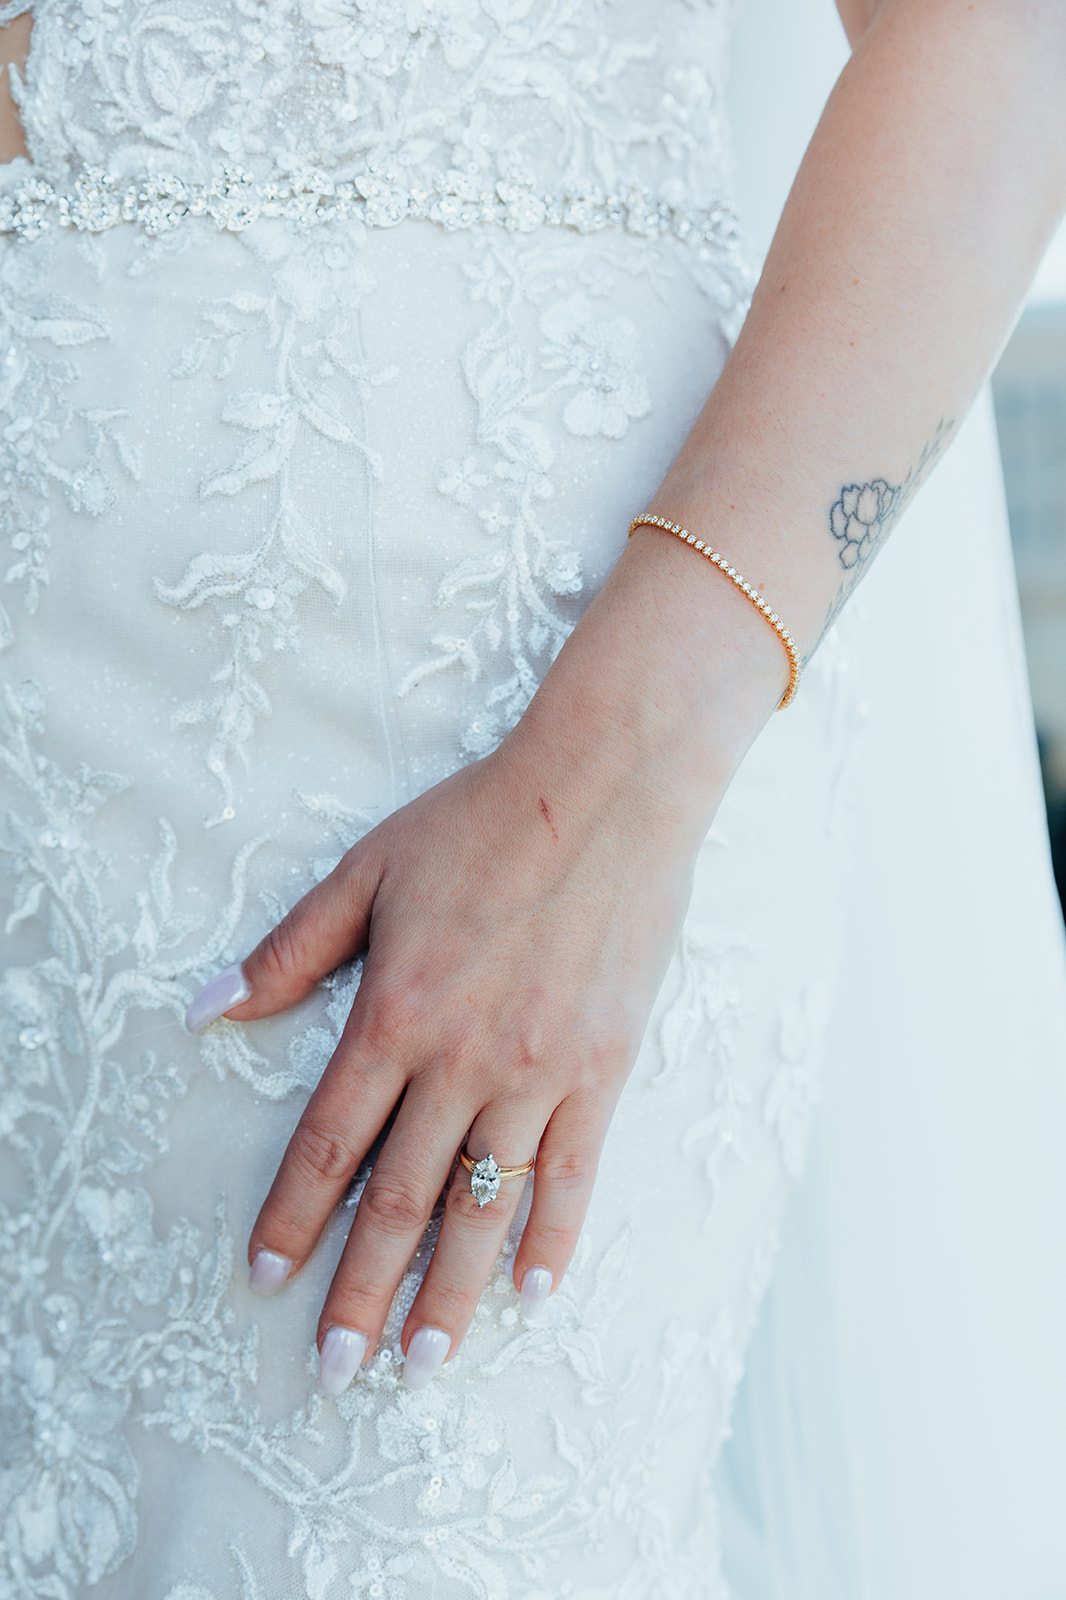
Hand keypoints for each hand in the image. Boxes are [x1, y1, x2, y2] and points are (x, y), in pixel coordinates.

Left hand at [189, 724, 702, 1393]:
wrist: (606, 788)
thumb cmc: (481, 819)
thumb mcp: (367, 870)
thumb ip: (288, 950)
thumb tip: (205, 1008)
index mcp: (394, 1012)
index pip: (330, 1141)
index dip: (292, 1215)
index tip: (264, 1278)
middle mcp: (462, 1059)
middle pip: (400, 1197)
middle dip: (361, 1290)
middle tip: (337, 1367)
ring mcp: (539, 1070)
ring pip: (484, 1204)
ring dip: (449, 1292)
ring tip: (424, 1364)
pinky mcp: (603, 1067)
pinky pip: (574, 1172)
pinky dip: (551, 1238)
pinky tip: (533, 1293)